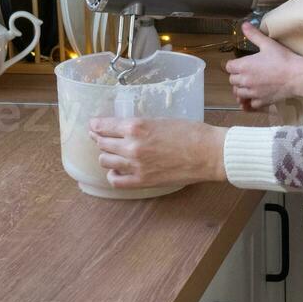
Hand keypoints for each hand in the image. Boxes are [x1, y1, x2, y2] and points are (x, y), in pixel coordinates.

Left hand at [88, 117, 226, 188]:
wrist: (209, 153)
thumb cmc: (192, 133)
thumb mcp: (162, 120)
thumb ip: (141, 125)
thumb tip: (125, 129)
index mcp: (137, 127)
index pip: (104, 126)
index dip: (96, 125)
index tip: (93, 125)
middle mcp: (131, 146)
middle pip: (102, 143)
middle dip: (99, 139)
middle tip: (98, 137)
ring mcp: (135, 166)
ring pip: (106, 160)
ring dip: (106, 155)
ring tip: (110, 153)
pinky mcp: (142, 181)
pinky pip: (116, 180)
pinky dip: (113, 174)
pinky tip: (116, 169)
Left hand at [226, 24, 302, 108]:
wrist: (296, 76)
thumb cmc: (283, 58)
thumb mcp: (268, 44)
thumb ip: (254, 35)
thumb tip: (244, 25)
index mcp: (244, 66)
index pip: (228, 67)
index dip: (233, 65)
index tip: (240, 63)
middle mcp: (245, 80)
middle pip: (232, 80)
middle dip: (237, 77)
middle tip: (246, 73)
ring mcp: (252, 92)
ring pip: (238, 93)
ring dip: (241, 89)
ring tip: (249, 85)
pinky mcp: (261, 101)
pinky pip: (250, 104)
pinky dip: (251, 101)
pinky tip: (256, 95)